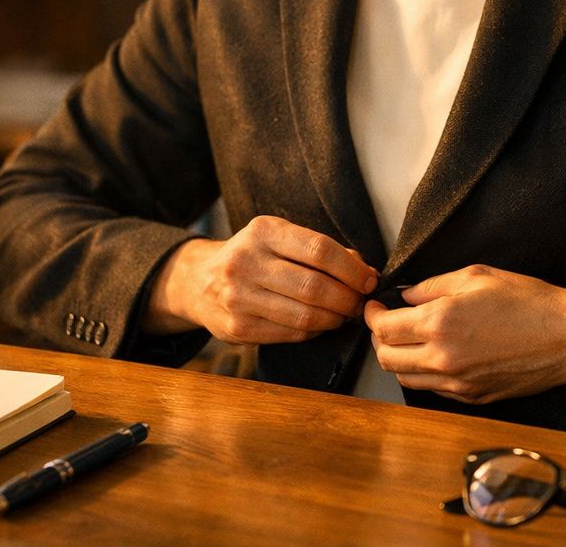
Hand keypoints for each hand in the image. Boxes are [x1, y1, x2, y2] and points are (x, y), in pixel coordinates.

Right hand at [146, 215, 377, 343]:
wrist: (198, 281)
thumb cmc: (251, 257)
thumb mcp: (278, 238)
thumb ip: (319, 250)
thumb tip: (364, 271)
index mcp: (262, 232)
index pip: (319, 249)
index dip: (351, 269)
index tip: (368, 279)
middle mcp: (246, 262)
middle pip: (314, 287)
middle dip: (347, 299)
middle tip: (359, 302)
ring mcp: (238, 298)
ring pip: (304, 316)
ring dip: (334, 319)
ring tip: (343, 314)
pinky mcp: (237, 328)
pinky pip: (290, 334)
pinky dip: (313, 332)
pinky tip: (319, 324)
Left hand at [363, 264, 565, 403]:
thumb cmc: (528, 302)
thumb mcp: (477, 276)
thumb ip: (433, 286)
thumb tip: (408, 296)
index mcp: (440, 322)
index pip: (383, 328)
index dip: (371, 316)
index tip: (374, 306)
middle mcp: (443, 358)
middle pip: (386, 358)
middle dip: (378, 339)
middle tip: (385, 322)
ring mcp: (457, 383)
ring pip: (405, 379)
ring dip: (398, 359)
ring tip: (406, 340)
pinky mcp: (472, 397)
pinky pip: (432, 390)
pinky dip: (423, 374)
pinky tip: (433, 355)